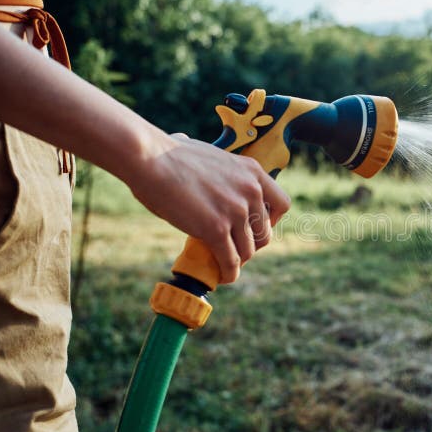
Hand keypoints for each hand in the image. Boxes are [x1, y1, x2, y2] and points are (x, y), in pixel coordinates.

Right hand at [128, 133, 289, 283]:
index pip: (282, 204)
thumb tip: (200, 162)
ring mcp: (235, 211)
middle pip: (264, 233)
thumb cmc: (169, 154)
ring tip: (225, 264)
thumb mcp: (211, 155)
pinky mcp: (216, 229)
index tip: (256, 227)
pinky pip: (230, 260)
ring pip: (247, 250)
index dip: (272, 221)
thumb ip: (220, 169)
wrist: (149, 158)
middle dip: (250, 245)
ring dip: (237, 261)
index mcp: (252, 171)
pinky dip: (229, 273)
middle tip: (234, 249)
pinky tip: (222, 277)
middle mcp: (251, 191)